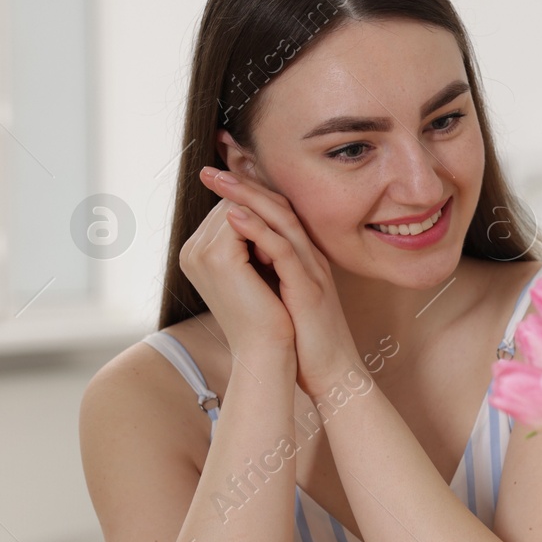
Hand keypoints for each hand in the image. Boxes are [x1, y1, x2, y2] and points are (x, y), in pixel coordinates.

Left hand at [196, 166, 361, 397]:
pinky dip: (259, 230)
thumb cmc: (304, 342)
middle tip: (210, 168)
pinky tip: (235, 216)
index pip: (276, 213)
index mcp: (303, 259)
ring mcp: (312, 271)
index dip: (249, 190)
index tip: (219, 176)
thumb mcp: (282, 299)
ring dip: (248, 196)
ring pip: (282, 221)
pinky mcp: (308, 289)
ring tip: (218, 179)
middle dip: (243, 183)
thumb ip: (267, 275)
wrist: (330, 373)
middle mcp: (310, 257)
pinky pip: (284, 251)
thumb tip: (239, 261)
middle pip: (279, 207)